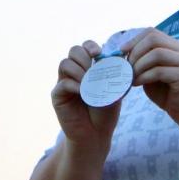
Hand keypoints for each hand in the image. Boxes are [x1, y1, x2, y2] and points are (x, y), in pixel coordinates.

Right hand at [51, 40, 120, 154]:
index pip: (84, 47)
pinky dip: (75, 86)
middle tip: (93, 70)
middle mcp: (74, 73)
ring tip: (89, 83)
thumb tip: (120, 55)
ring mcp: (64, 83)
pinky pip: (62, 83)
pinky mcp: (58, 96)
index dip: (90, 46)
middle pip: (73, 51)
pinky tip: (84, 93)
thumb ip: (114, 74)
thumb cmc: (106, 111)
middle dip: (84, 57)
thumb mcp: (114, 89)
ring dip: (79, 70)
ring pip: (65, 63)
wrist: (96, 133)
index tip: (99, 53)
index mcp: (88, 68)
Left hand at [123, 29, 178, 122]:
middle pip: (154, 39)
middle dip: (136, 52)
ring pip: (157, 53)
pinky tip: (137, 83)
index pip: (152, 32)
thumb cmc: (166, 92)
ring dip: (139, 65)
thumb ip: (143, 61)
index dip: (134, 39)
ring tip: (131, 76)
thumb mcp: (151, 72)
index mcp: (174, 47)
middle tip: (127, 67)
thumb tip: (123, 53)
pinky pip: (159, 71)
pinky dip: (144, 76)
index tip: (121, 51)